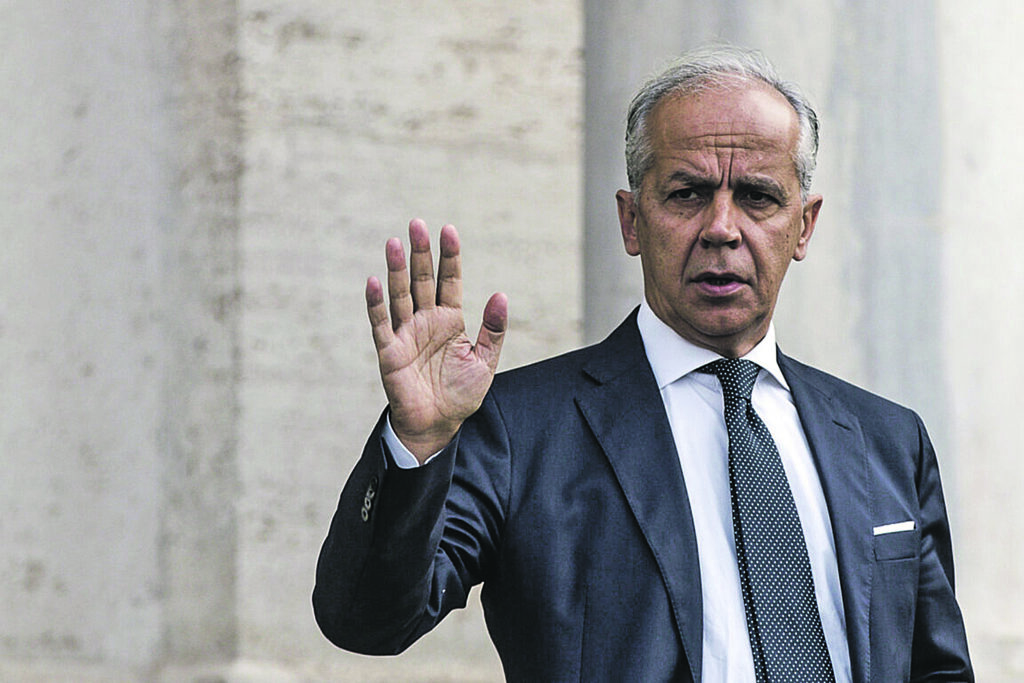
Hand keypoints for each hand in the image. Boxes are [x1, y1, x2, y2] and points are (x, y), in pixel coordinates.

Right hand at [366, 219, 507, 461]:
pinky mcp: (389, 351)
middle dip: (420, 252)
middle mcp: (425, 321)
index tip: (448, 230)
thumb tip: (501, 296)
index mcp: (449, 320)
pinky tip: (374, 281)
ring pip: (400, 294)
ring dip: (396, 269)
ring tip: (395, 242)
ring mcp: (406, 333)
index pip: (449, 280)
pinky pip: (380, 323)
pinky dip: (376, 303)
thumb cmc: (460, 394)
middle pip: (422, 279)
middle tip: (417, 223)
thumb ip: (493, 330)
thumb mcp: (485, 361)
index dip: (449, 256)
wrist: (437, 425)